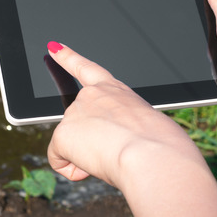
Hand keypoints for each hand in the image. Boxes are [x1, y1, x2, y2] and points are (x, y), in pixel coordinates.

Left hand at [46, 42, 216, 214]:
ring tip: (113, 157)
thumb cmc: (162, 147)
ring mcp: (75, 112)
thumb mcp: (146, 126)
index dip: (67, 57)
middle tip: (117, 151)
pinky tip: (91, 169)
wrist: (153, 156)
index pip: (87, 69)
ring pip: (72, 144)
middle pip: (78, 124)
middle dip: (89, 142)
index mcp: (116, 91)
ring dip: (88, 156)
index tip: (53, 48)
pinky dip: (73, 170)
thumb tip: (115, 146)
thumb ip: (124, 126)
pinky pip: (59, 160)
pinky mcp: (63, 133)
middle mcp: (92, 96)